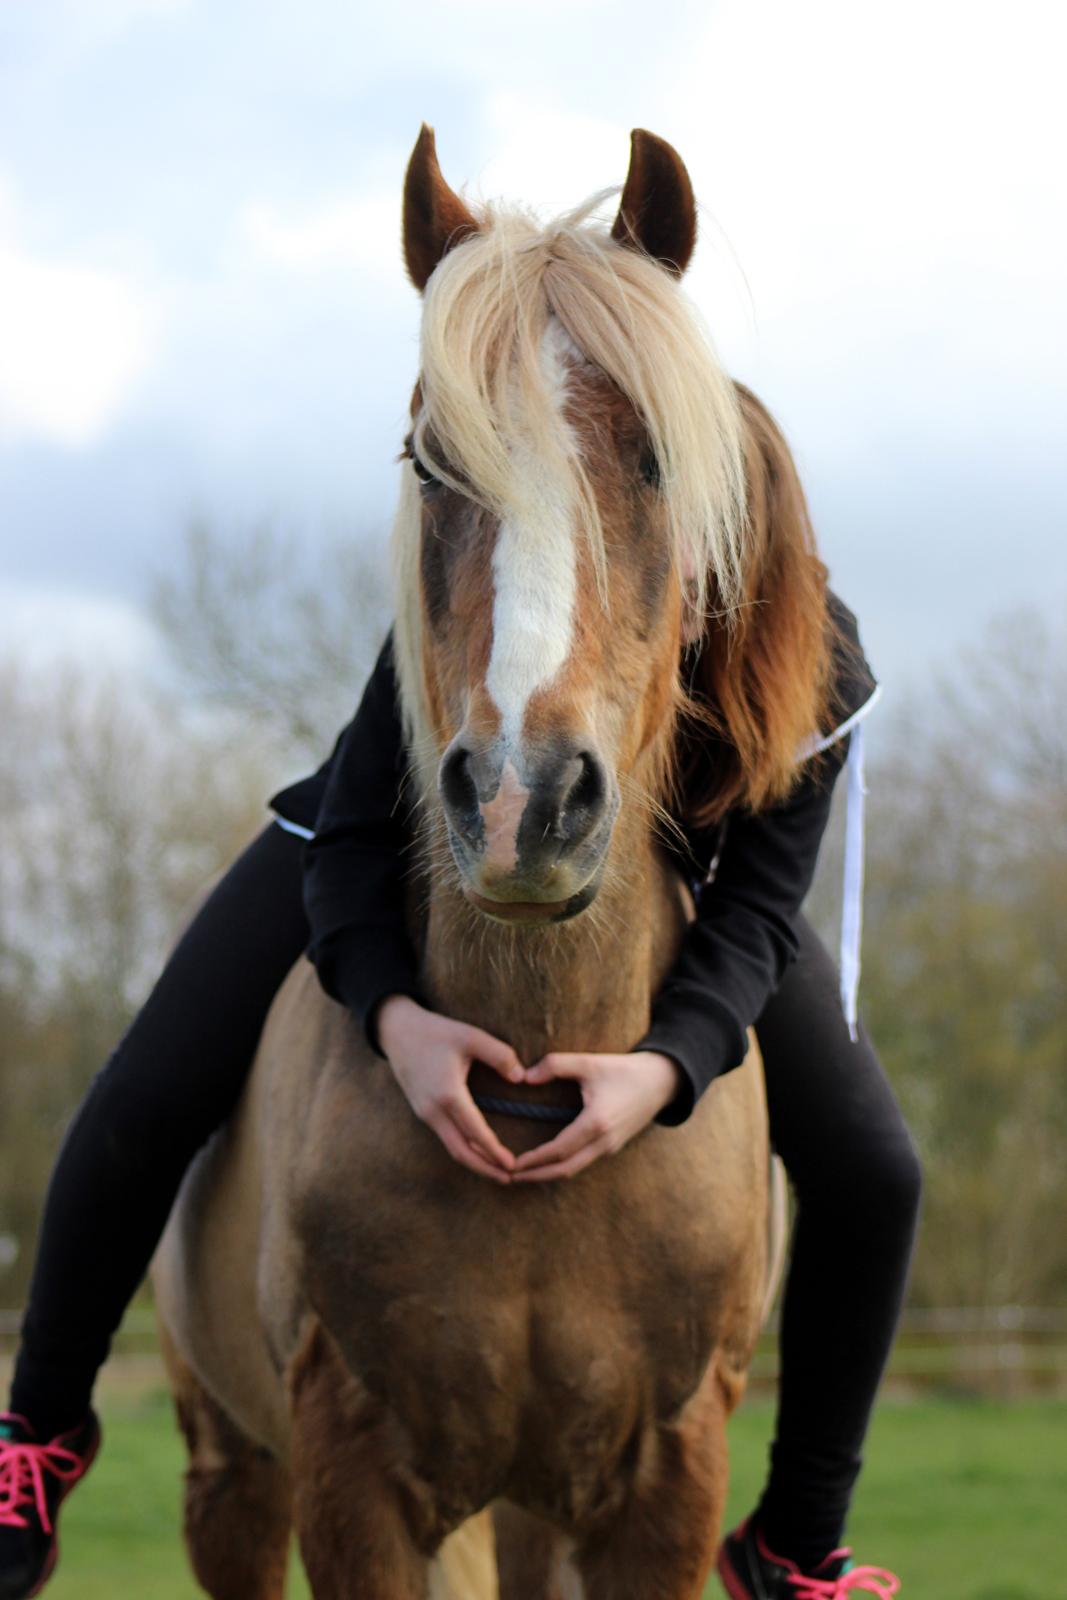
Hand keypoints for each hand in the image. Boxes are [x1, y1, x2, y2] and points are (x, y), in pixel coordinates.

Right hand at [376, 995, 523, 1183]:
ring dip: (474, 1161)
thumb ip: (500, 1055)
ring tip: (498, 1170)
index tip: (513, 1165)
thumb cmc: (436, 1031)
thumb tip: (521, 1077)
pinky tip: (478, 1150)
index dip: (494, 1152)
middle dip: (485, 1168)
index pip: (475, 1132)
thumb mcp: (471, 1036)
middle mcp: (433, 1110)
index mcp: (448, 1094)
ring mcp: (424, 1113)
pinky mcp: (422, 1111)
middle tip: (509, 1178)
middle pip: (460, 1151)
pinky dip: (464, 1149)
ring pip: (451, 1147)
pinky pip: (445, 1137)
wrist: (396, 1030)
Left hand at [512, 1050, 680, 1182]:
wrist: (662, 1081)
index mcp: (597, 1122)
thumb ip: (555, 1065)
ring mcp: (610, 1147)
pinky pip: (583, 1162)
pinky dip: (562, 1167)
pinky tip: (545, 1162)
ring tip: (522, 1173)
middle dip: (535, 1175)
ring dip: (547, 1174)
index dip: (534, 1160)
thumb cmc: (624, 1070)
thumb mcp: (589, 1062)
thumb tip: (524, 1077)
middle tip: (509, 1176)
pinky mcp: (613, 1146)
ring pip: (574, 1169)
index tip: (512, 1164)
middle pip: (565, 1170)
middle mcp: (604, 1141)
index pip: (559, 1150)